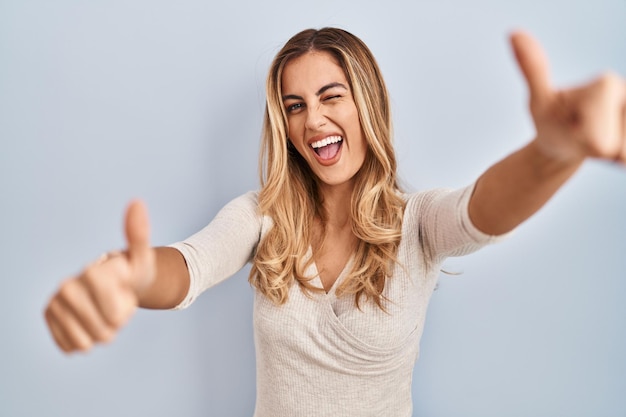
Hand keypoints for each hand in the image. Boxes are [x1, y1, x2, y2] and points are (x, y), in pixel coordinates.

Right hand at [44, 200, 155, 352]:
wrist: (114, 284)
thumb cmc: (131, 272)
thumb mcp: (142, 258)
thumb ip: (139, 234)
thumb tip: (137, 202)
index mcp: (91, 273)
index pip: (116, 315)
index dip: (126, 311)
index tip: (125, 294)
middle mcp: (66, 287)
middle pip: (102, 332)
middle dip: (115, 324)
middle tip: (115, 305)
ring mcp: (54, 303)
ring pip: (87, 343)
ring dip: (101, 334)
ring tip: (104, 313)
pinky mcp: (48, 318)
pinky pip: (73, 347)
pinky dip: (86, 340)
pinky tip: (89, 321)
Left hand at [511, 31, 625, 163]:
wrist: (563, 143)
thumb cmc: (549, 120)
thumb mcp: (538, 101)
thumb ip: (533, 70)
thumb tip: (513, 33)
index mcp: (605, 84)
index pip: (599, 122)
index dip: (585, 131)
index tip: (573, 124)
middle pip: (616, 144)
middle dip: (594, 146)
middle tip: (581, 135)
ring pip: (624, 153)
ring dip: (606, 155)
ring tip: (594, 141)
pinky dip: (615, 159)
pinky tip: (608, 148)